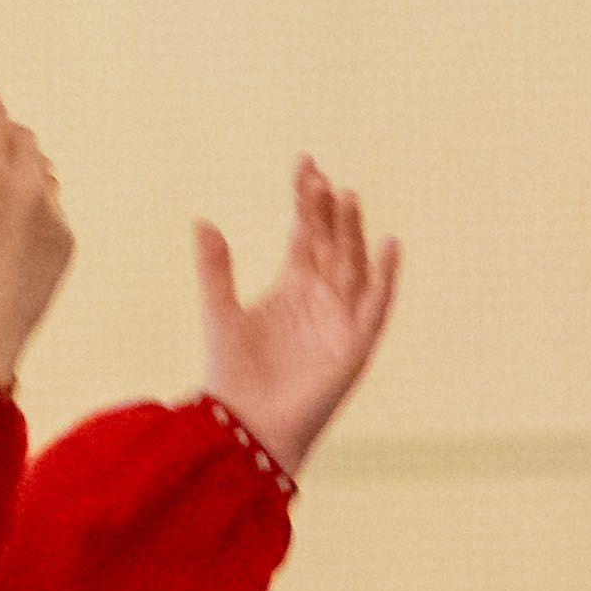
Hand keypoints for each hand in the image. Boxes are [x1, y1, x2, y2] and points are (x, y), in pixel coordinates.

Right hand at [0, 78, 73, 390]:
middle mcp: (27, 186)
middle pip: (22, 138)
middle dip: (3, 132)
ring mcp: (52, 215)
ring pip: (43, 170)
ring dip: (23, 166)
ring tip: (0, 183)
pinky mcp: (65, 243)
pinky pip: (55, 207)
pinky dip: (38, 204)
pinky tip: (14, 227)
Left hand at [197, 156, 401, 476]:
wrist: (246, 427)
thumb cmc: (232, 377)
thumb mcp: (220, 312)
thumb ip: (215, 269)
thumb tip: (202, 219)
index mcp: (292, 286)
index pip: (305, 232)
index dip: (306, 199)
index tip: (304, 163)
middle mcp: (320, 297)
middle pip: (332, 242)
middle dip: (328, 210)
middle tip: (321, 178)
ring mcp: (340, 319)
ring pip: (353, 265)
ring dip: (354, 232)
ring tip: (348, 196)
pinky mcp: (354, 345)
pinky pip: (375, 305)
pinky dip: (385, 277)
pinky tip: (388, 244)